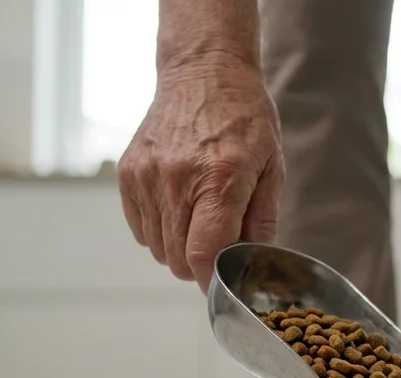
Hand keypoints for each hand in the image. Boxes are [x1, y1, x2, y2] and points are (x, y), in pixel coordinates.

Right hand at [118, 64, 283, 292]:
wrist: (203, 71)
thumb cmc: (244, 117)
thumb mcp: (272, 166)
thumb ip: (262, 220)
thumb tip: (254, 263)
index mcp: (219, 178)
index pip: (204, 253)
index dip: (214, 279)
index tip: (224, 283)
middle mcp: (176, 179)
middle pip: (178, 259)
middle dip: (200, 264)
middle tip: (218, 244)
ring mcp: (146, 176)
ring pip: (157, 248)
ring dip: (178, 247)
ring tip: (198, 217)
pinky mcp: (128, 173)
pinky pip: (140, 228)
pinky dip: (159, 230)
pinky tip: (178, 207)